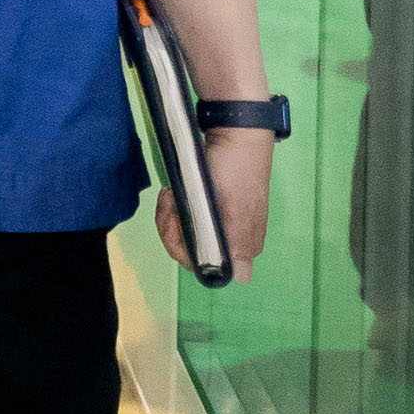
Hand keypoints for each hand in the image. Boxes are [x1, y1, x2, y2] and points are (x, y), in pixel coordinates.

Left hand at [179, 124, 276, 281]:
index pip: (201, 268)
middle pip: (186, 251)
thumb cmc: (236, 169)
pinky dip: (174, 205)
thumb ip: (236, 244)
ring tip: (174, 192)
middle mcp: (232, 242)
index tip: (179, 220)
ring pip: (180, 234)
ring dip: (170, 213)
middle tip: (173, 199)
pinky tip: (175, 191)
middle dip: (172, 225)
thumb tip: (240, 279)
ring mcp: (219, 226)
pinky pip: (182, 218)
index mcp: (243, 248)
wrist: (235, 134)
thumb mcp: (235, 207)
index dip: (182, 248)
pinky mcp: (208, 211)